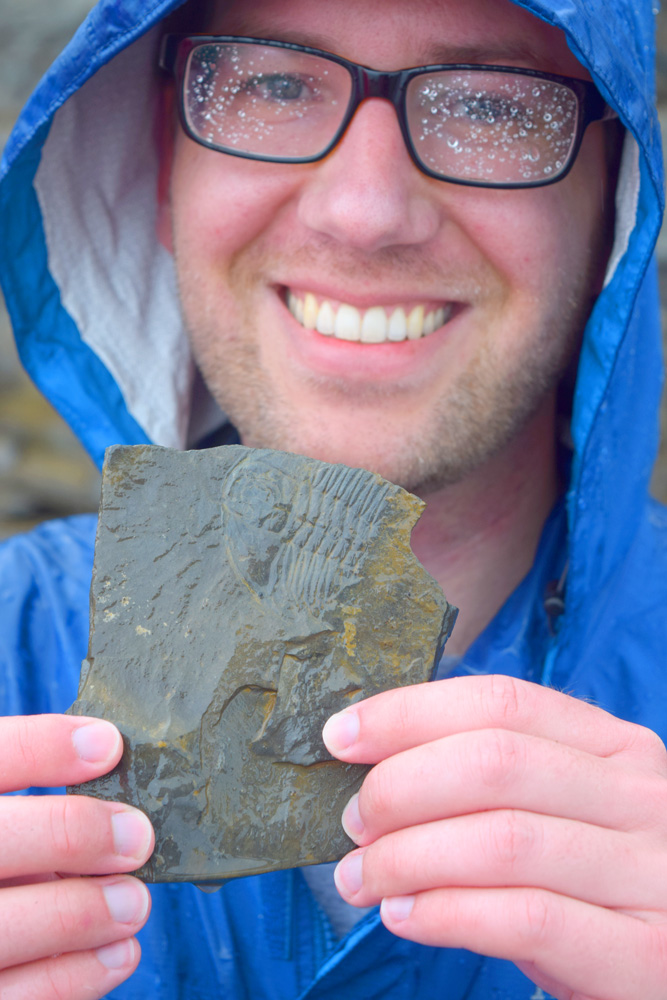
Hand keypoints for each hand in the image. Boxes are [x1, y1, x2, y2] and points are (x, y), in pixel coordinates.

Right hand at [0, 714, 153, 998]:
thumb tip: (116, 799)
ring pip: (4, 928)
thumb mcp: (6, 821)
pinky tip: (118, 952)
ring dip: (82, 913)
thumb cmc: (1, 858)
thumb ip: (32, 810)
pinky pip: (17, 997)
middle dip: (71, 833)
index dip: (44, 747)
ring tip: (134, 902)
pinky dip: (74, 976)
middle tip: (137, 836)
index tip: (109, 745)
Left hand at [323, 675, 666, 999]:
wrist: (666, 972)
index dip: (410, 713)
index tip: (341, 736)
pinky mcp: (646, 950)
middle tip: (354, 823)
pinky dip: (447, 912)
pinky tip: (404, 916)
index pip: (501, 701)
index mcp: (613, 746)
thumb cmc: (592, 887)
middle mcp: (639, 795)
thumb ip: (493, 784)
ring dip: (407, 857)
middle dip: (401, 787)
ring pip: (503, 839)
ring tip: (361, 878)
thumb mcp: (559, 815)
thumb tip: (375, 766)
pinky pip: (527, 918)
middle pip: (495, 761)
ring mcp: (650, 871)